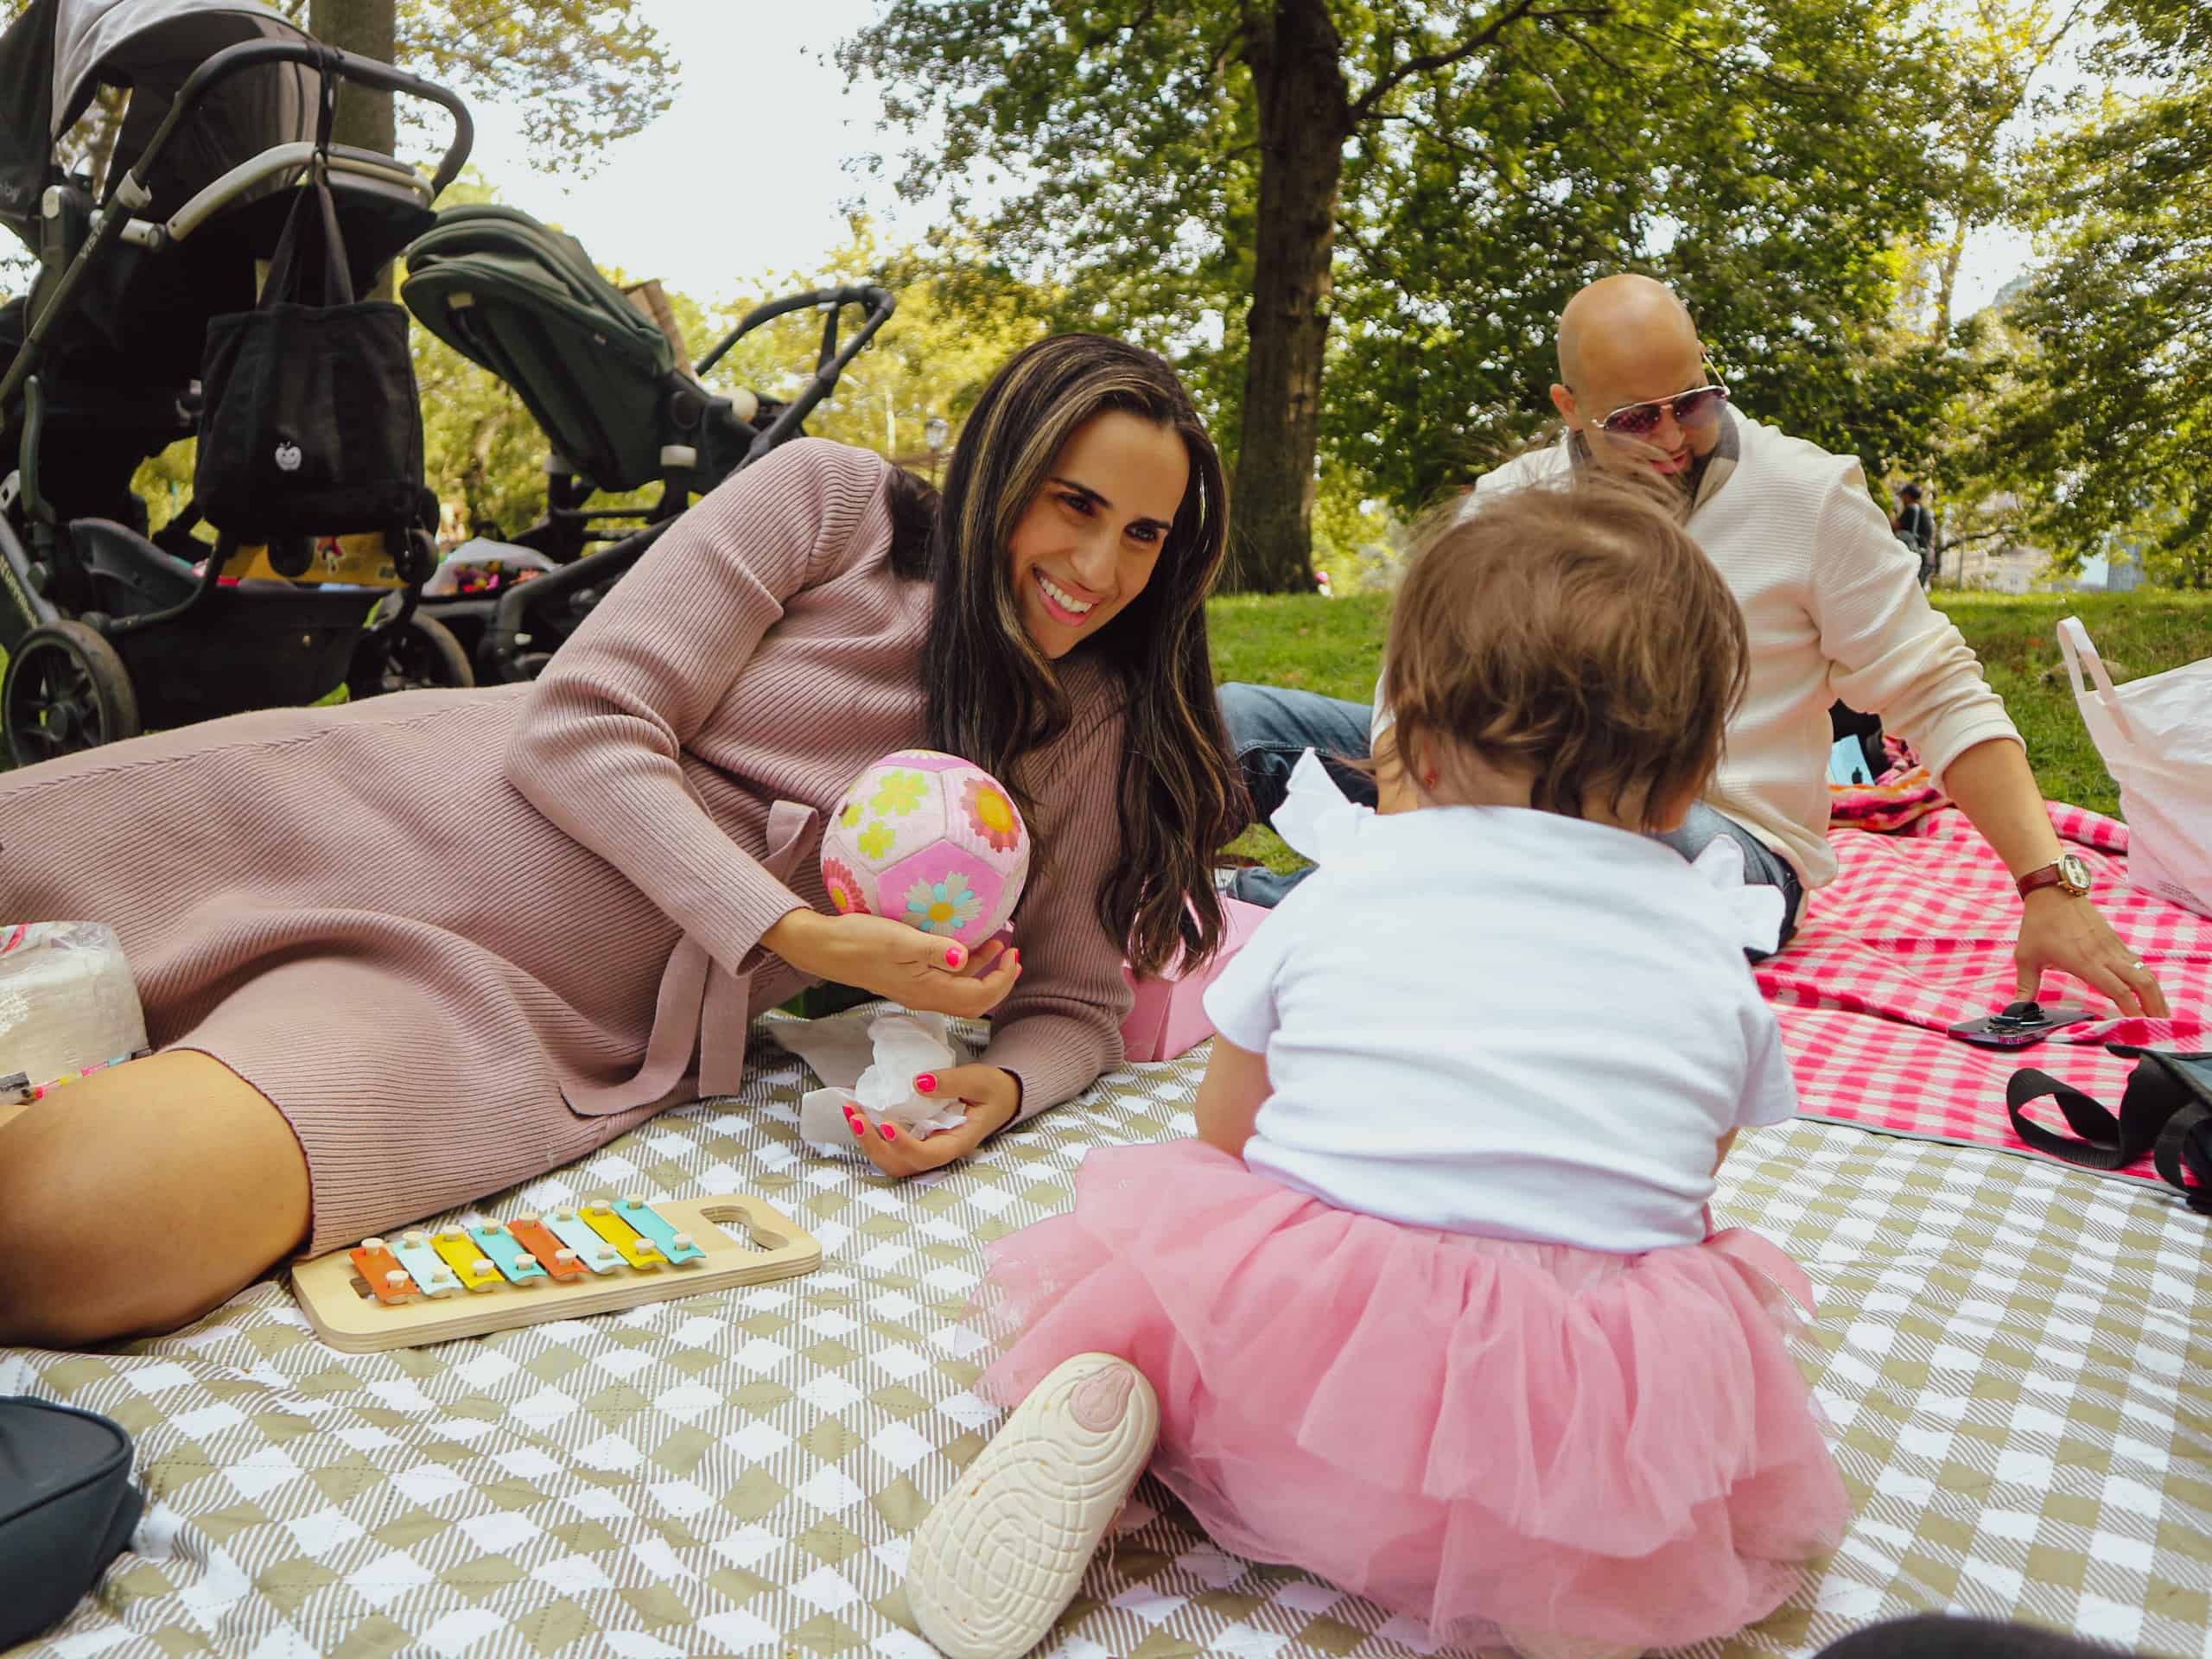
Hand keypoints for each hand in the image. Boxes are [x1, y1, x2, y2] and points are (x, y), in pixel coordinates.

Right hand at [763, 910, 1022, 1018]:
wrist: (825, 947)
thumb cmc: (860, 940)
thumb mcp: (900, 940)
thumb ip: (933, 949)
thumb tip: (965, 958)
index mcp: (927, 991)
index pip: (977, 997)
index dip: (1001, 980)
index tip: (1013, 954)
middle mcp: (925, 997)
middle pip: (974, 1000)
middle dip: (999, 981)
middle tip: (1013, 954)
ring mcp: (916, 990)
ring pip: (961, 991)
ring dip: (984, 972)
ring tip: (998, 945)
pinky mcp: (908, 980)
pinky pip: (947, 982)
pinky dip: (965, 968)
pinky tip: (966, 946)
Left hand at [839, 1064, 1021, 1177]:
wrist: (999, 1096)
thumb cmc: (992, 1090)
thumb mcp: (979, 1080)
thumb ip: (951, 1081)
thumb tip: (918, 1082)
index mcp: (958, 1142)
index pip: (928, 1156)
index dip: (904, 1146)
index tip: (887, 1125)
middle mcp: (939, 1151)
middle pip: (901, 1165)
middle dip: (873, 1145)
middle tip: (856, 1116)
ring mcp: (926, 1147)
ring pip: (891, 1160)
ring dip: (867, 1140)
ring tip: (851, 1111)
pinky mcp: (916, 1138)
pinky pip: (889, 1145)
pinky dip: (870, 1131)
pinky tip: (858, 1110)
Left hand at [2014, 890, 2169, 1018]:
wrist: (2053, 892)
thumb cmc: (2038, 925)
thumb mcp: (2026, 958)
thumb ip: (2026, 986)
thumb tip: (2016, 1010)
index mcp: (2086, 963)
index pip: (2119, 991)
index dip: (2133, 1010)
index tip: (2141, 1026)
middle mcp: (2106, 956)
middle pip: (2142, 984)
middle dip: (2154, 1006)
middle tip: (2161, 1025)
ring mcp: (2114, 947)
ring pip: (2145, 973)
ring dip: (2156, 994)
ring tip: (2161, 1013)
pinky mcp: (2116, 941)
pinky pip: (2138, 963)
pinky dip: (2147, 979)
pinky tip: (2148, 991)